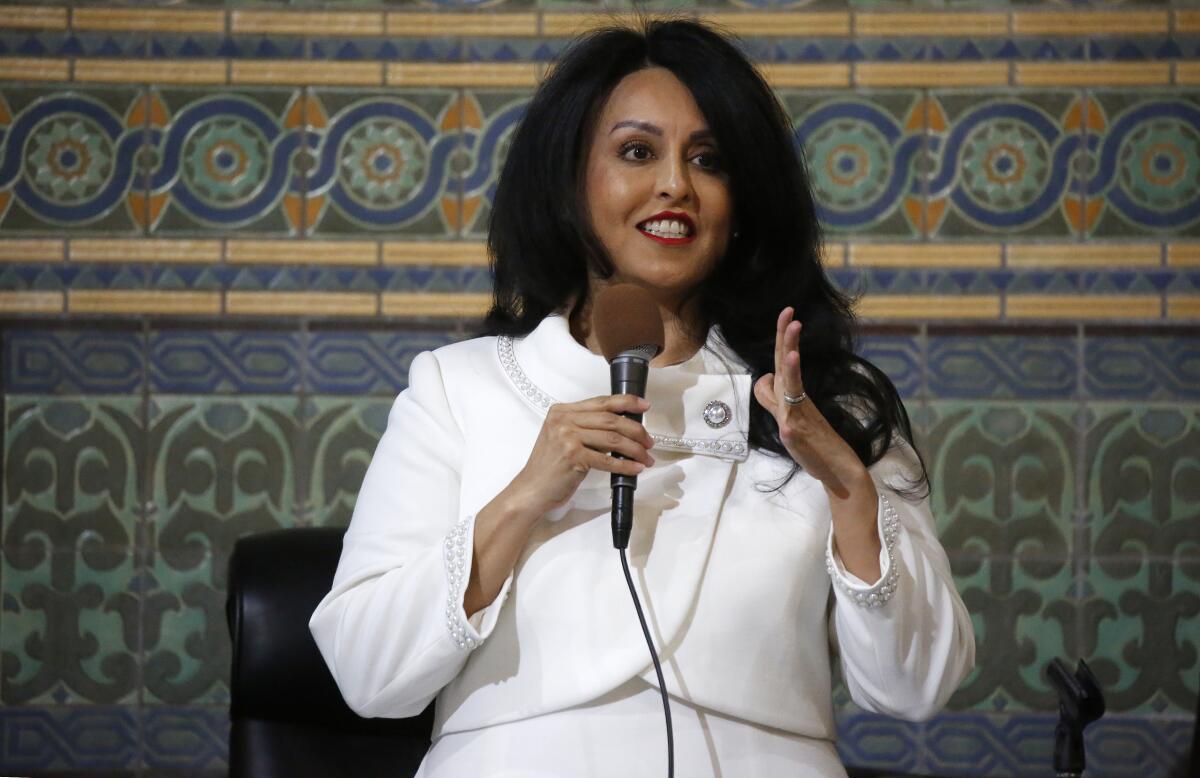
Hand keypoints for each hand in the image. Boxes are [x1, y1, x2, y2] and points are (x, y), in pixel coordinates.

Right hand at [507, 394, 654, 518]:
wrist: (531, 490)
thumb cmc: (549, 468)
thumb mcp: (564, 439)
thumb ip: (586, 428)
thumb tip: (622, 428)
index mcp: (561, 411)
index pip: (601, 402)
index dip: (626, 402)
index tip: (644, 406)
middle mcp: (563, 420)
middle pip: (611, 419)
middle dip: (636, 430)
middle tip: (649, 442)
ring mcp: (567, 437)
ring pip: (613, 439)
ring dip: (635, 449)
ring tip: (646, 458)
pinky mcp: (573, 456)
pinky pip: (607, 459)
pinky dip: (625, 465)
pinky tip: (635, 468)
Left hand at [752, 307, 869, 499]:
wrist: (836, 468)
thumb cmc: (812, 443)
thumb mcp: (786, 416)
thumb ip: (772, 399)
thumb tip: (764, 377)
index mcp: (792, 395)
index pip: (782, 361)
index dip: (782, 338)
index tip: (788, 313)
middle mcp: (795, 403)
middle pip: (787, 367)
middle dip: (788, 340)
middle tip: (792, 315)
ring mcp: (798, 420)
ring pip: (792, 392)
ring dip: (791, 373)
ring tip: (792, 355)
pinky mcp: (800, 440)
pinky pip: (794, 431)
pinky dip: (791, 426)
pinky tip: (791, 429)